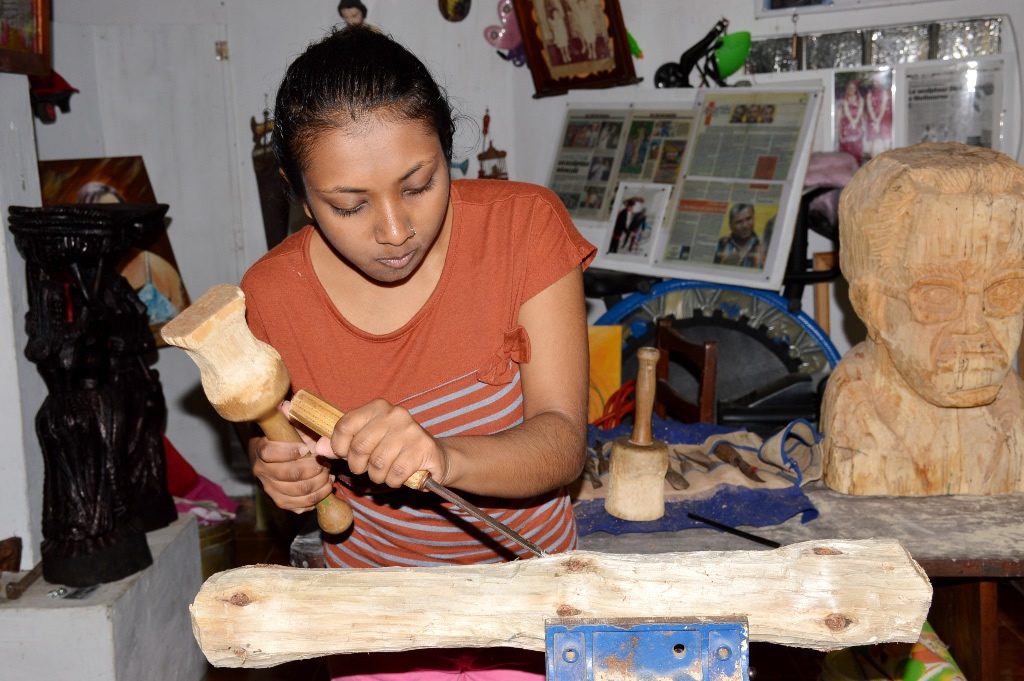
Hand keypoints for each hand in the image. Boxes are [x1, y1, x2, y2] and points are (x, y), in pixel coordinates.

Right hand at [250, 420, 333, 512]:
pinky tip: (325, 486)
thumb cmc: (287, 438)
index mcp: (260, 449)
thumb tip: (286, 406)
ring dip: (319, 483)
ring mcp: (270, 489)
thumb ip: (288, 416)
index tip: (306, 448)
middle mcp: (261, 472)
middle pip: (289, 475)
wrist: (279, 458)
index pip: (268, 453)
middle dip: (313, 469)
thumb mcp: (288, 424)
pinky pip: (300, 505)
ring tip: (328, 474)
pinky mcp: (281, 502)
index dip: (289, 452)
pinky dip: (317, 497)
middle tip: (325, 463)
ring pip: (298, 491)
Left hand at [313, 398, 448, 488]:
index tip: (344, 455)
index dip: (339, 446)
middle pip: (360, 446)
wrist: (434, 456)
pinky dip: (392, 481)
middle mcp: (395, 414)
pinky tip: (398, 476)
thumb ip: (343, 444)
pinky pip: (395, 473)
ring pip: (377, 463)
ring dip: (377, 476)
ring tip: (385, 472)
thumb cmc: (395, 449)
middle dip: (358, 465)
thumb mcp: (368, 443)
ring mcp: (411, 430)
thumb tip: (318, 448)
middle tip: (366, 468)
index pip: (345, 425)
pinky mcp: (423, 448)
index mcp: (378, 407)